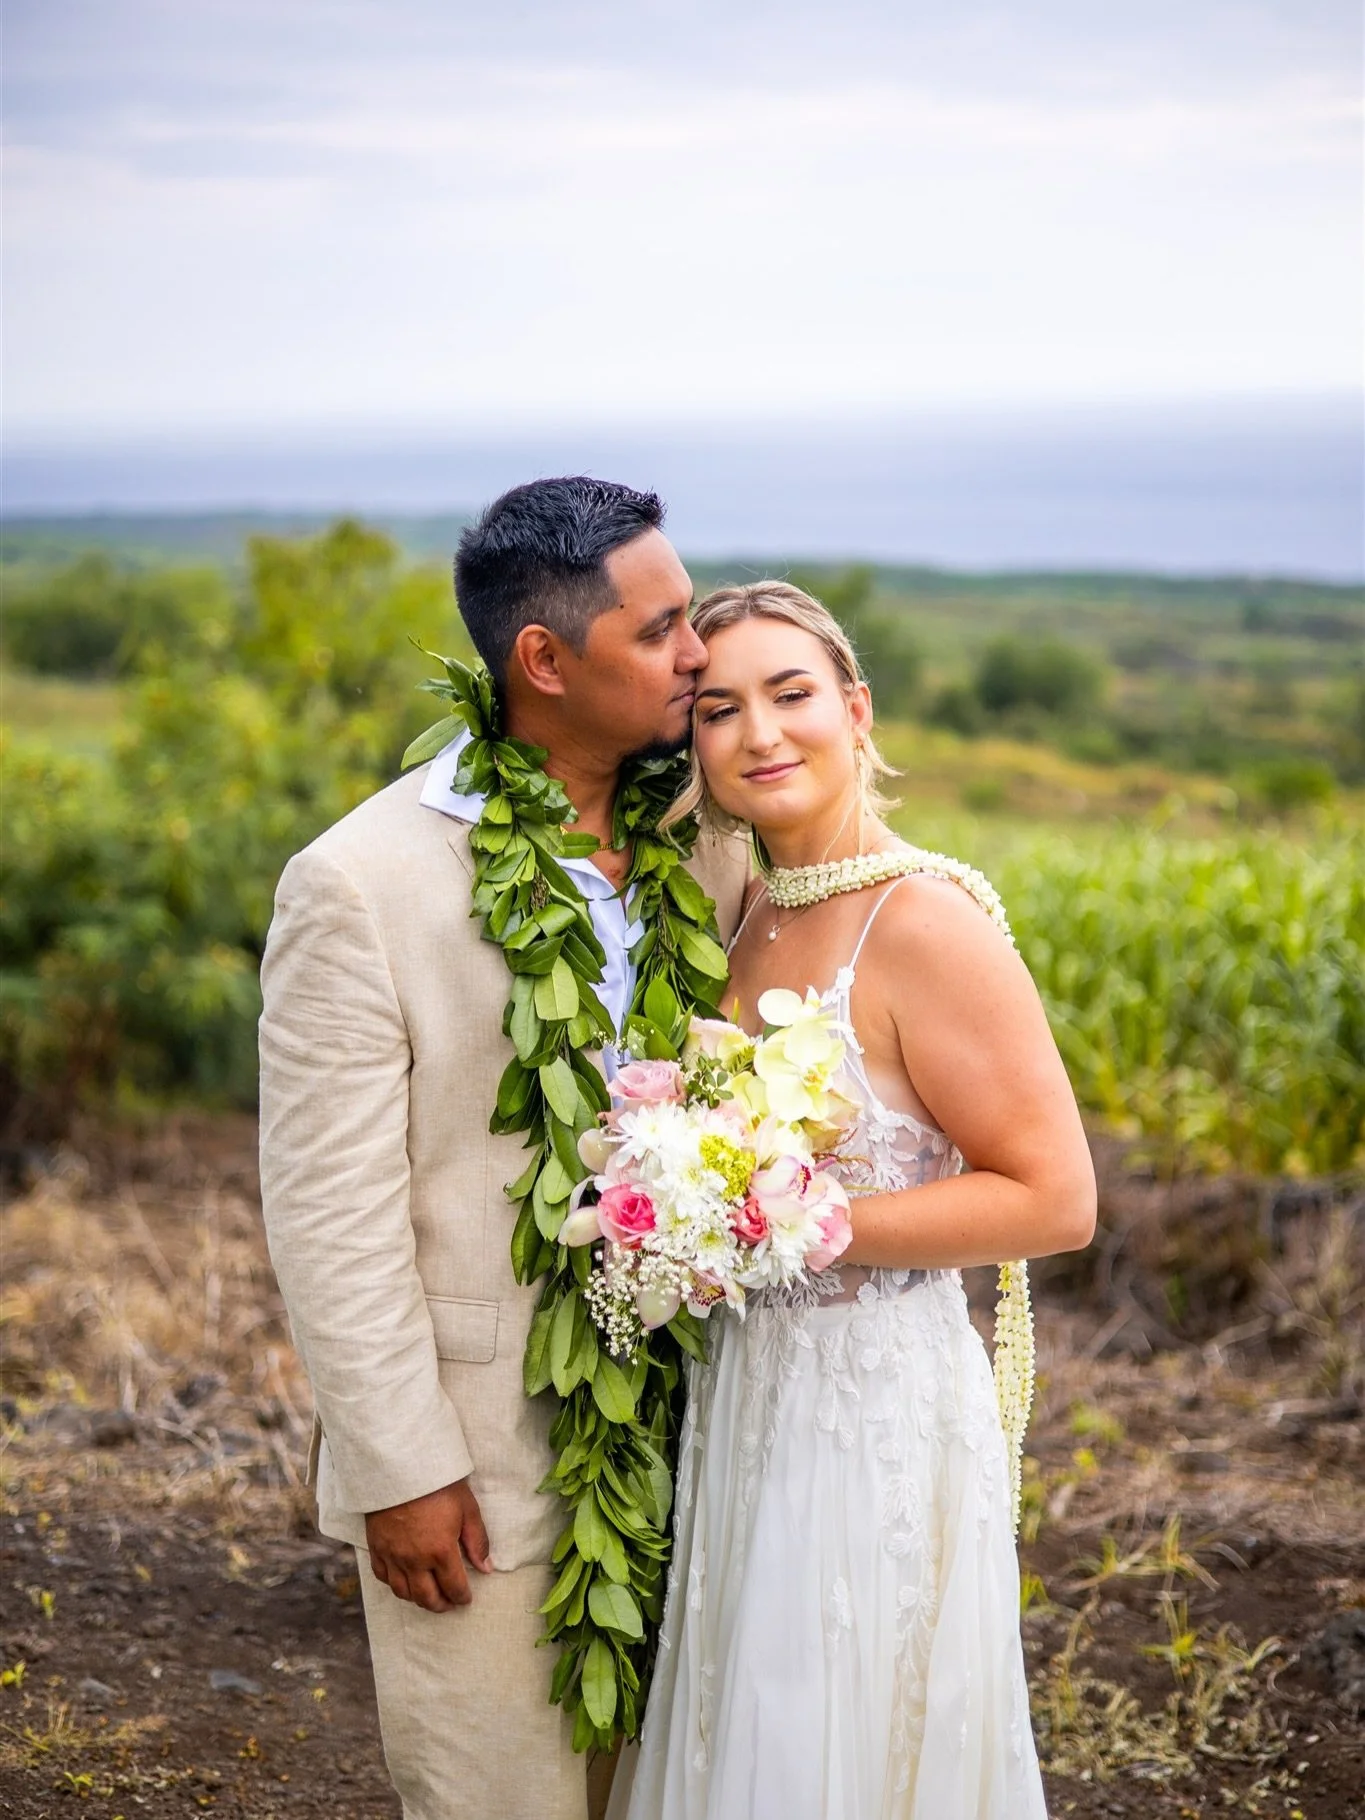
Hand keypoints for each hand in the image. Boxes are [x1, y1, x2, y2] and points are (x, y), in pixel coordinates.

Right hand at [364, 1477, 492, 1611]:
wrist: (399, 1465)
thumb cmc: (438, 1484)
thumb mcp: (467, 1508)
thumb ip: (477, 1541)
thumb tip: (486, 1568)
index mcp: (440, 1551)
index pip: (453, 1587)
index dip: (462, 1597)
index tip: (466, 1599)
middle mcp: (414, 1560)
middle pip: (426, 1598)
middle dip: (440, 1605)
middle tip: (449, 1604)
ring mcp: (392, 1555)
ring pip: (403, 1592)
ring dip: (418, 1599)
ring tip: (428, 1596)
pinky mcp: (376, 1547)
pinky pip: (383, 1577)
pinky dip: (394, 1584)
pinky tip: (403, 1581)